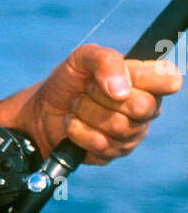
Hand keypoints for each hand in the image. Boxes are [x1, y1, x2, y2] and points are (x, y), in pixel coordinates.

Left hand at [0, 46, 182, 165]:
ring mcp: (131, 134)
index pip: (169, 80)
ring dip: (86, 111)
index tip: (124, 75)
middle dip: (103, 95)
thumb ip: (105, 60)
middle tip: (87, 89)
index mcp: (147, 81)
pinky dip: (78, 129)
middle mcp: (145, 109)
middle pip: (141, 106)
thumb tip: (121, 90)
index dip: (148, 78)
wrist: (42, 110)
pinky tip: (72, 123)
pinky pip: (100, 143)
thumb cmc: (69, 81)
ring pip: (118, 126)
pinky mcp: (112, 154)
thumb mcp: (82, 58)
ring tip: (76, 105)